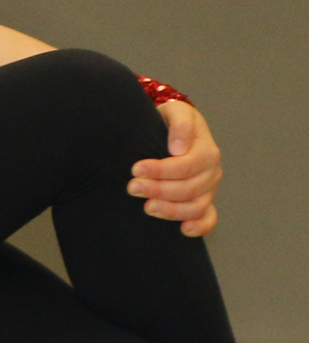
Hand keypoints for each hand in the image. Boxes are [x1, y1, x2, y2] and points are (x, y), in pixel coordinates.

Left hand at [130, 98, 221, 236]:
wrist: (174, 127)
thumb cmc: (172, 119)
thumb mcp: (177, 112)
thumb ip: (180, 125)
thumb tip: (178, 148)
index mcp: (207, 150)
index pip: (186, 166)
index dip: (161, 170)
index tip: (136, 169)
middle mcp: (211, 171)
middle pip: (188, 188)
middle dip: (159, 189)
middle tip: (132, 187)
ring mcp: (208, 188)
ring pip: (196, 206)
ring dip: (172, 210)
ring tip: (147, 208)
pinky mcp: (203, 200)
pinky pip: (208, 217)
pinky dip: (200, 226)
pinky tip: (183, 230)